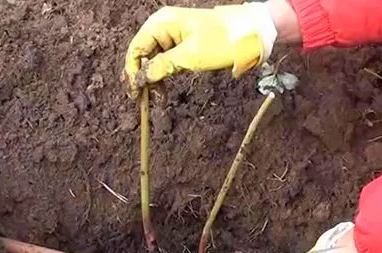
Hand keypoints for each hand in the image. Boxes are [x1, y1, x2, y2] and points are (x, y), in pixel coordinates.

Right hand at [124, 3, 276, 97]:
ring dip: (153, 79)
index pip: (136, 48)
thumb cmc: (221, 41)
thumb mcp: (190, 57)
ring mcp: (172, 35)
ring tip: (158, 99)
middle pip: (142, 54)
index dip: (132, 71)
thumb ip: (162, 66)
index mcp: (162, 23)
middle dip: (142, 77)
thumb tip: (141, 78)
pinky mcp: (181, 44)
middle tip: (142, 99)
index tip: (135, 92)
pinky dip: (163, 75)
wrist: (249, 34)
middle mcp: (163, 26)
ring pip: (153, 59)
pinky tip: (163, 91)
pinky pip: (165, 60)